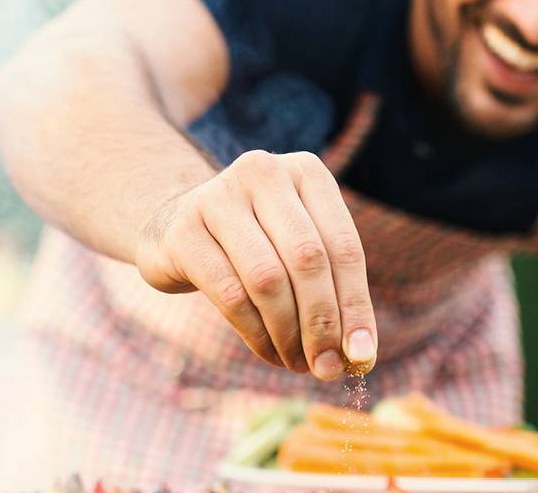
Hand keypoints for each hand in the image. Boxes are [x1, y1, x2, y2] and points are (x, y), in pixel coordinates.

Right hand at [135, 149, 377, 380]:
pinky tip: (268, 352)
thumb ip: (332, 290)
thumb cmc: (256, 242)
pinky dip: (256, 333)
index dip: (356, 305)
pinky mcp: (183, 230)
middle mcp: (264, 171)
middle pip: (308, 260)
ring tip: (297, 363)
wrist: (175, 225)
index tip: (362, 355)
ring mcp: (219, 196)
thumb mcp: (299, 248)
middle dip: (322, 323)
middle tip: (327, 368)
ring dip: (288, 334)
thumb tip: (360, 355)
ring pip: (268, 279)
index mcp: (307, 171)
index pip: (344, 245)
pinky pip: (230, 294)